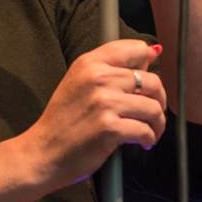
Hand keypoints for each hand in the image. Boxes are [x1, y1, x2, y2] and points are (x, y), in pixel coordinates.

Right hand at [24, 39, 166, 190]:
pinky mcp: (110, 127)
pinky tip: (141, 143)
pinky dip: (149, 139)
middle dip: (159, 101)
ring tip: (149, 131)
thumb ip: (111, 68)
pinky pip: (146, 130)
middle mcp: (97, 78)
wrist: (42, 153)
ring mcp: (104, 102)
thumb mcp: (79, 83)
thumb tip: (151, 53)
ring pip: (153, 108)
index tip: (148, 80)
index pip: (135, 49)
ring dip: (157, 124)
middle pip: (152, 81)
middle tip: (152, 114)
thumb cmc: (62, 122)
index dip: (148, 64)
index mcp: (89, 63)